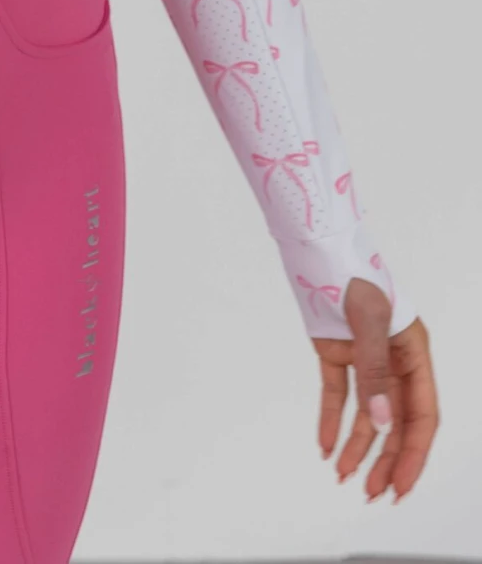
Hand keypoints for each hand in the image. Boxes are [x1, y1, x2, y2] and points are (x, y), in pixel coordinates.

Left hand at [311, 277, 438, 501]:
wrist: (314, 242)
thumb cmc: (350, 269)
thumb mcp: (369, 318)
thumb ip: (375, 370)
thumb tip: (382, 420)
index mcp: (413, 352)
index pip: (422, 415)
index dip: (414, 453)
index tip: (401, 485)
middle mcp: (392, 359)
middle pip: (395, 421)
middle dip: (387, 460)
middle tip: (374, 493)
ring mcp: (364, 357)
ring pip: (367, 413)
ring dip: (359, 446)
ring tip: (345, 477)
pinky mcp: (335, 352)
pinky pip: (336, 393)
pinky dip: (331, 420)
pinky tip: (326, 447)